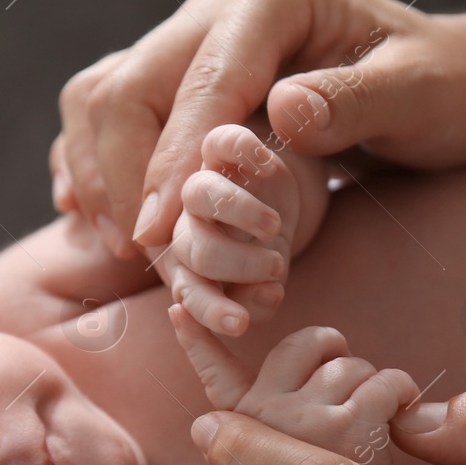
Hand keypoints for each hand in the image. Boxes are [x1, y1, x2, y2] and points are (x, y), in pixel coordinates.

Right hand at [52, 0, 465, 254]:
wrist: (449, 77)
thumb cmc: (444, 88)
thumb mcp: (418, 97)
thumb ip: (354, 102)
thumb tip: (283, 110)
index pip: (203, 84)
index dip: (170, 163)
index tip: (154, 233)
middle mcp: (221, 8)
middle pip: (128, 85)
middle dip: (122, 174)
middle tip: (143, 251)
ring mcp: (199, 39)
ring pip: (106, 96)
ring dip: (101, 172)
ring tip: (129, 244)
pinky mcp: (191, 75)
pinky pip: (118, 113)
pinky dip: (102, 165)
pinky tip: (105, 217)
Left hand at [159, 124, 300, 336]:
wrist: (280, 190)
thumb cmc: (268, 244)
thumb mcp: (266, 278)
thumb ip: (259, 297)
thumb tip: (265, 300)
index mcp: (189, 264)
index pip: (186, 291)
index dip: (208, 310)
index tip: (241, 324)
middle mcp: (185, 222)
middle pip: (190, 247)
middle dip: (233, 265)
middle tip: (274, 268)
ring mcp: (201, 180)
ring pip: (199, 194)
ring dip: (241, 214)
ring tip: (275, 228)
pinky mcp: (219, 144)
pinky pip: (220, 141)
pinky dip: (244, 152)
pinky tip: (267, 167)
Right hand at [177, 320, 418, 464]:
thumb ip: (243, 426)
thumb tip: (198, 377)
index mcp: (237, 429)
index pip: (212, 370)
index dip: (197, 337)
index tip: (179, 309)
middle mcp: (260, 419)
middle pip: (309, 345)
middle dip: (343, 362)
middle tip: (355, 404)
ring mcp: (301, 424)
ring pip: (354, 364)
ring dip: (378, 386)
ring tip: (380, 425)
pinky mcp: (350, 434)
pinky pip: (387, 384)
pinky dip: (403, 394)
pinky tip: (401, 420)